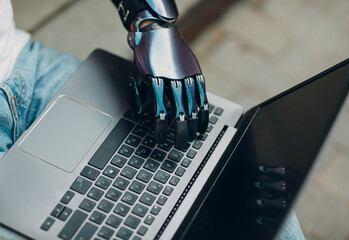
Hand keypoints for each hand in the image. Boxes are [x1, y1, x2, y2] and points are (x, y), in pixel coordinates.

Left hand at [126, 22, 208, 148]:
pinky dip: (203, 114)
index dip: (160, 129)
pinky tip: (202, 126)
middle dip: (180, 133)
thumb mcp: (135, 74)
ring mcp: (188, 76)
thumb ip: (137, 95)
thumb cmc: (144, 55)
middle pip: (180, 113)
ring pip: (193, 107)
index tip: (160, 139)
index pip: (160, 112)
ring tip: (190, 140)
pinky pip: (203, 97)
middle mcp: (174, 80)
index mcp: (156, 80)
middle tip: (178, 146)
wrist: (159, 30)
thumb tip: (141, 114)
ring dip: (192, 126)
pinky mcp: (197, 74)